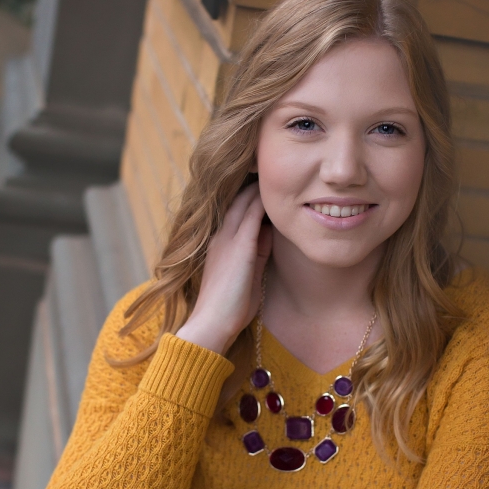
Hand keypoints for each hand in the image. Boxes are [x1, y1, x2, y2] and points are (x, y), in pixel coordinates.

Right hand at [176, 183, 271, 354]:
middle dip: (254, 182)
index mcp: (220, 242)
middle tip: (270, 165)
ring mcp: (228, 239)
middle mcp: (221, 235)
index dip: (250, 192)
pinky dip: (263, 200)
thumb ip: (257, 253)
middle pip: (238, 198)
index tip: (266, 179)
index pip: (235, 208)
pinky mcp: (240, 247)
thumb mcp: (248, 274)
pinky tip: (276, 188)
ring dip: (259, 185)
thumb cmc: (231, 307)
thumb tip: (270, 233)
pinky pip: (252, 215)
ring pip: (244, 201)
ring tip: (274, 168)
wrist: (212, 324)